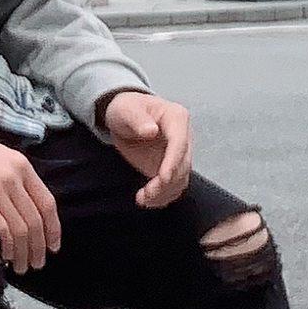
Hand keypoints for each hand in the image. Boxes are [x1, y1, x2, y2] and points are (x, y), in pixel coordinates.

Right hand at [0, 131, 61, 272]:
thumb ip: (18, 181)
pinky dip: (7, 247)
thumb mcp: (3, 158)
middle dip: (38, 248)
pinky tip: (4, 256)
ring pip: (20, 229)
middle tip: (36, 264)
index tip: (53, 247)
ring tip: (21, 267)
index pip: (47, 204)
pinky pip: (0, 229)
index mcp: (23, 167)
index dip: (53, 229)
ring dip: (24, 253)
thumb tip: (30, 215)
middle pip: (34, 221)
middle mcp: (13, 177)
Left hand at [102, 91, 192, 208]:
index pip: (180, 142)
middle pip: (183, 164)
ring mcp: (179, 153)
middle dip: (167, 182)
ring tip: (143, 199)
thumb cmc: (127, 108)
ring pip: (180, 179)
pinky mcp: (171, 167)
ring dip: (164, 193)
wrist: (124, 116)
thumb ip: (138, 119)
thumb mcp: (127, 109)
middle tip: (147, 193)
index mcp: (176, 118)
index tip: (163, 178)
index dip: (173, 162)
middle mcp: (183, 136)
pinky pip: (173, 186)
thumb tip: (151, 130)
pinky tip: (147, 200)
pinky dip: (162, 196)